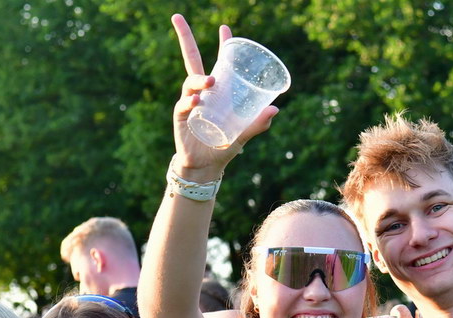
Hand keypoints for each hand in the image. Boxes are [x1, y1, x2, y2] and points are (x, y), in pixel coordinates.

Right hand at [170, 14, 277, 176]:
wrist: (207, 166)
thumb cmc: (225, 147)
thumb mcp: (244, 134)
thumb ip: (258, 123)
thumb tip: (275, 109)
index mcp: (218, 92)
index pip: (219, 62)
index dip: (223, 46)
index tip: (226, 28)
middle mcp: (202, 92)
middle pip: (192, 59)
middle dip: (185, 37)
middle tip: (177, 16)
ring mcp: (190, 102)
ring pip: (191, 81)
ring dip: (200, 79)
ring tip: (211, 82)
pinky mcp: (181, 116)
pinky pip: (184, 104)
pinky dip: (191, 101)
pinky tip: (197, 102)